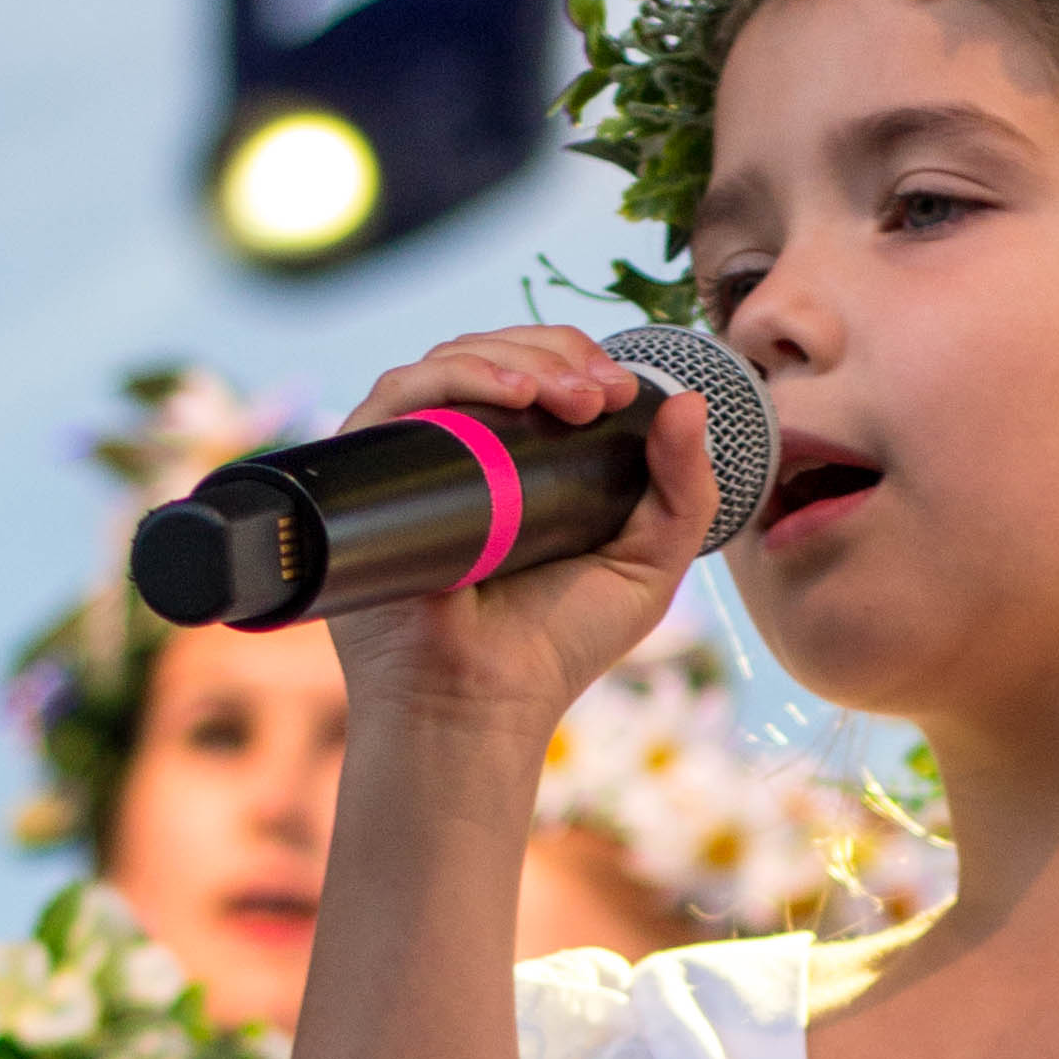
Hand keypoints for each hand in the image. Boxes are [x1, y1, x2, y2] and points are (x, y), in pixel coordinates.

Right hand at [329, 324, 715, 745]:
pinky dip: (454, 376)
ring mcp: (413, 456)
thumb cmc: (557, 647)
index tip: (618, 388)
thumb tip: (688, 402)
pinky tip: (510, 394)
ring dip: (514, 356)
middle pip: (498, 354)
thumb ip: (684, 494)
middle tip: (598, 393)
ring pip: (451, 360)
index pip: (539, 370)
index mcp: (519, 459)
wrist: (482, 705)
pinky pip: (401, 394)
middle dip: (557, 353)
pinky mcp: (369, 470)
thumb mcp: (647, 566)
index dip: (579, 359)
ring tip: (565, 395)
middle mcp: (462, 448)